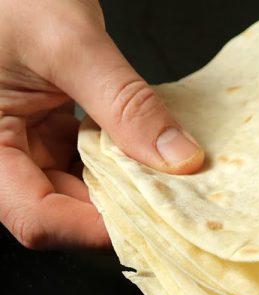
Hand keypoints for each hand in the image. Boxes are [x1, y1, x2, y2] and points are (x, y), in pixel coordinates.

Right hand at [0, 0, 203, 248]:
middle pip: (61, 210)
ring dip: (125, 187)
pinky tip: (152, 154)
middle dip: (120, 209)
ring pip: (78, 190)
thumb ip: (126, 104)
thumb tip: (179, 158)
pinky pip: (85, 163)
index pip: (36, 216)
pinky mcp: (45, 132)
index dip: (94, 229)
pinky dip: (120, 162)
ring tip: (170, 180)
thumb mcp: (72, 44)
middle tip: (176, 204)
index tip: (153, 221)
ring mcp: (22, 144)